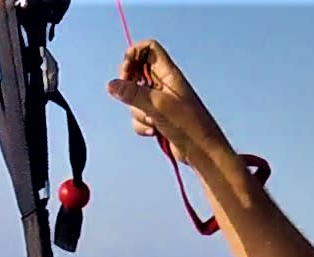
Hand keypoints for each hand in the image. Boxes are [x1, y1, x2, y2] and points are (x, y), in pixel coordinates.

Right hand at [107, 40, 234, 173]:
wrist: (202, 151)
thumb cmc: (188, 125)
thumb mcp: (158, 106)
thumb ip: (133, 94)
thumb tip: (111, 84)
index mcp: (168, 74)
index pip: (148, 49)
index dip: (134, 55)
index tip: (126, 73)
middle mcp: (163, 84)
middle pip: (136, 73)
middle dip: (130, 88)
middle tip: (132, 98)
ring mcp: (159, 101)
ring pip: (134, 98)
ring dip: (138, 113)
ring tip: (154, 121)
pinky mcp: (157, 117)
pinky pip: (139, 116)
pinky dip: (142, 125)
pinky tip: (154, 132)